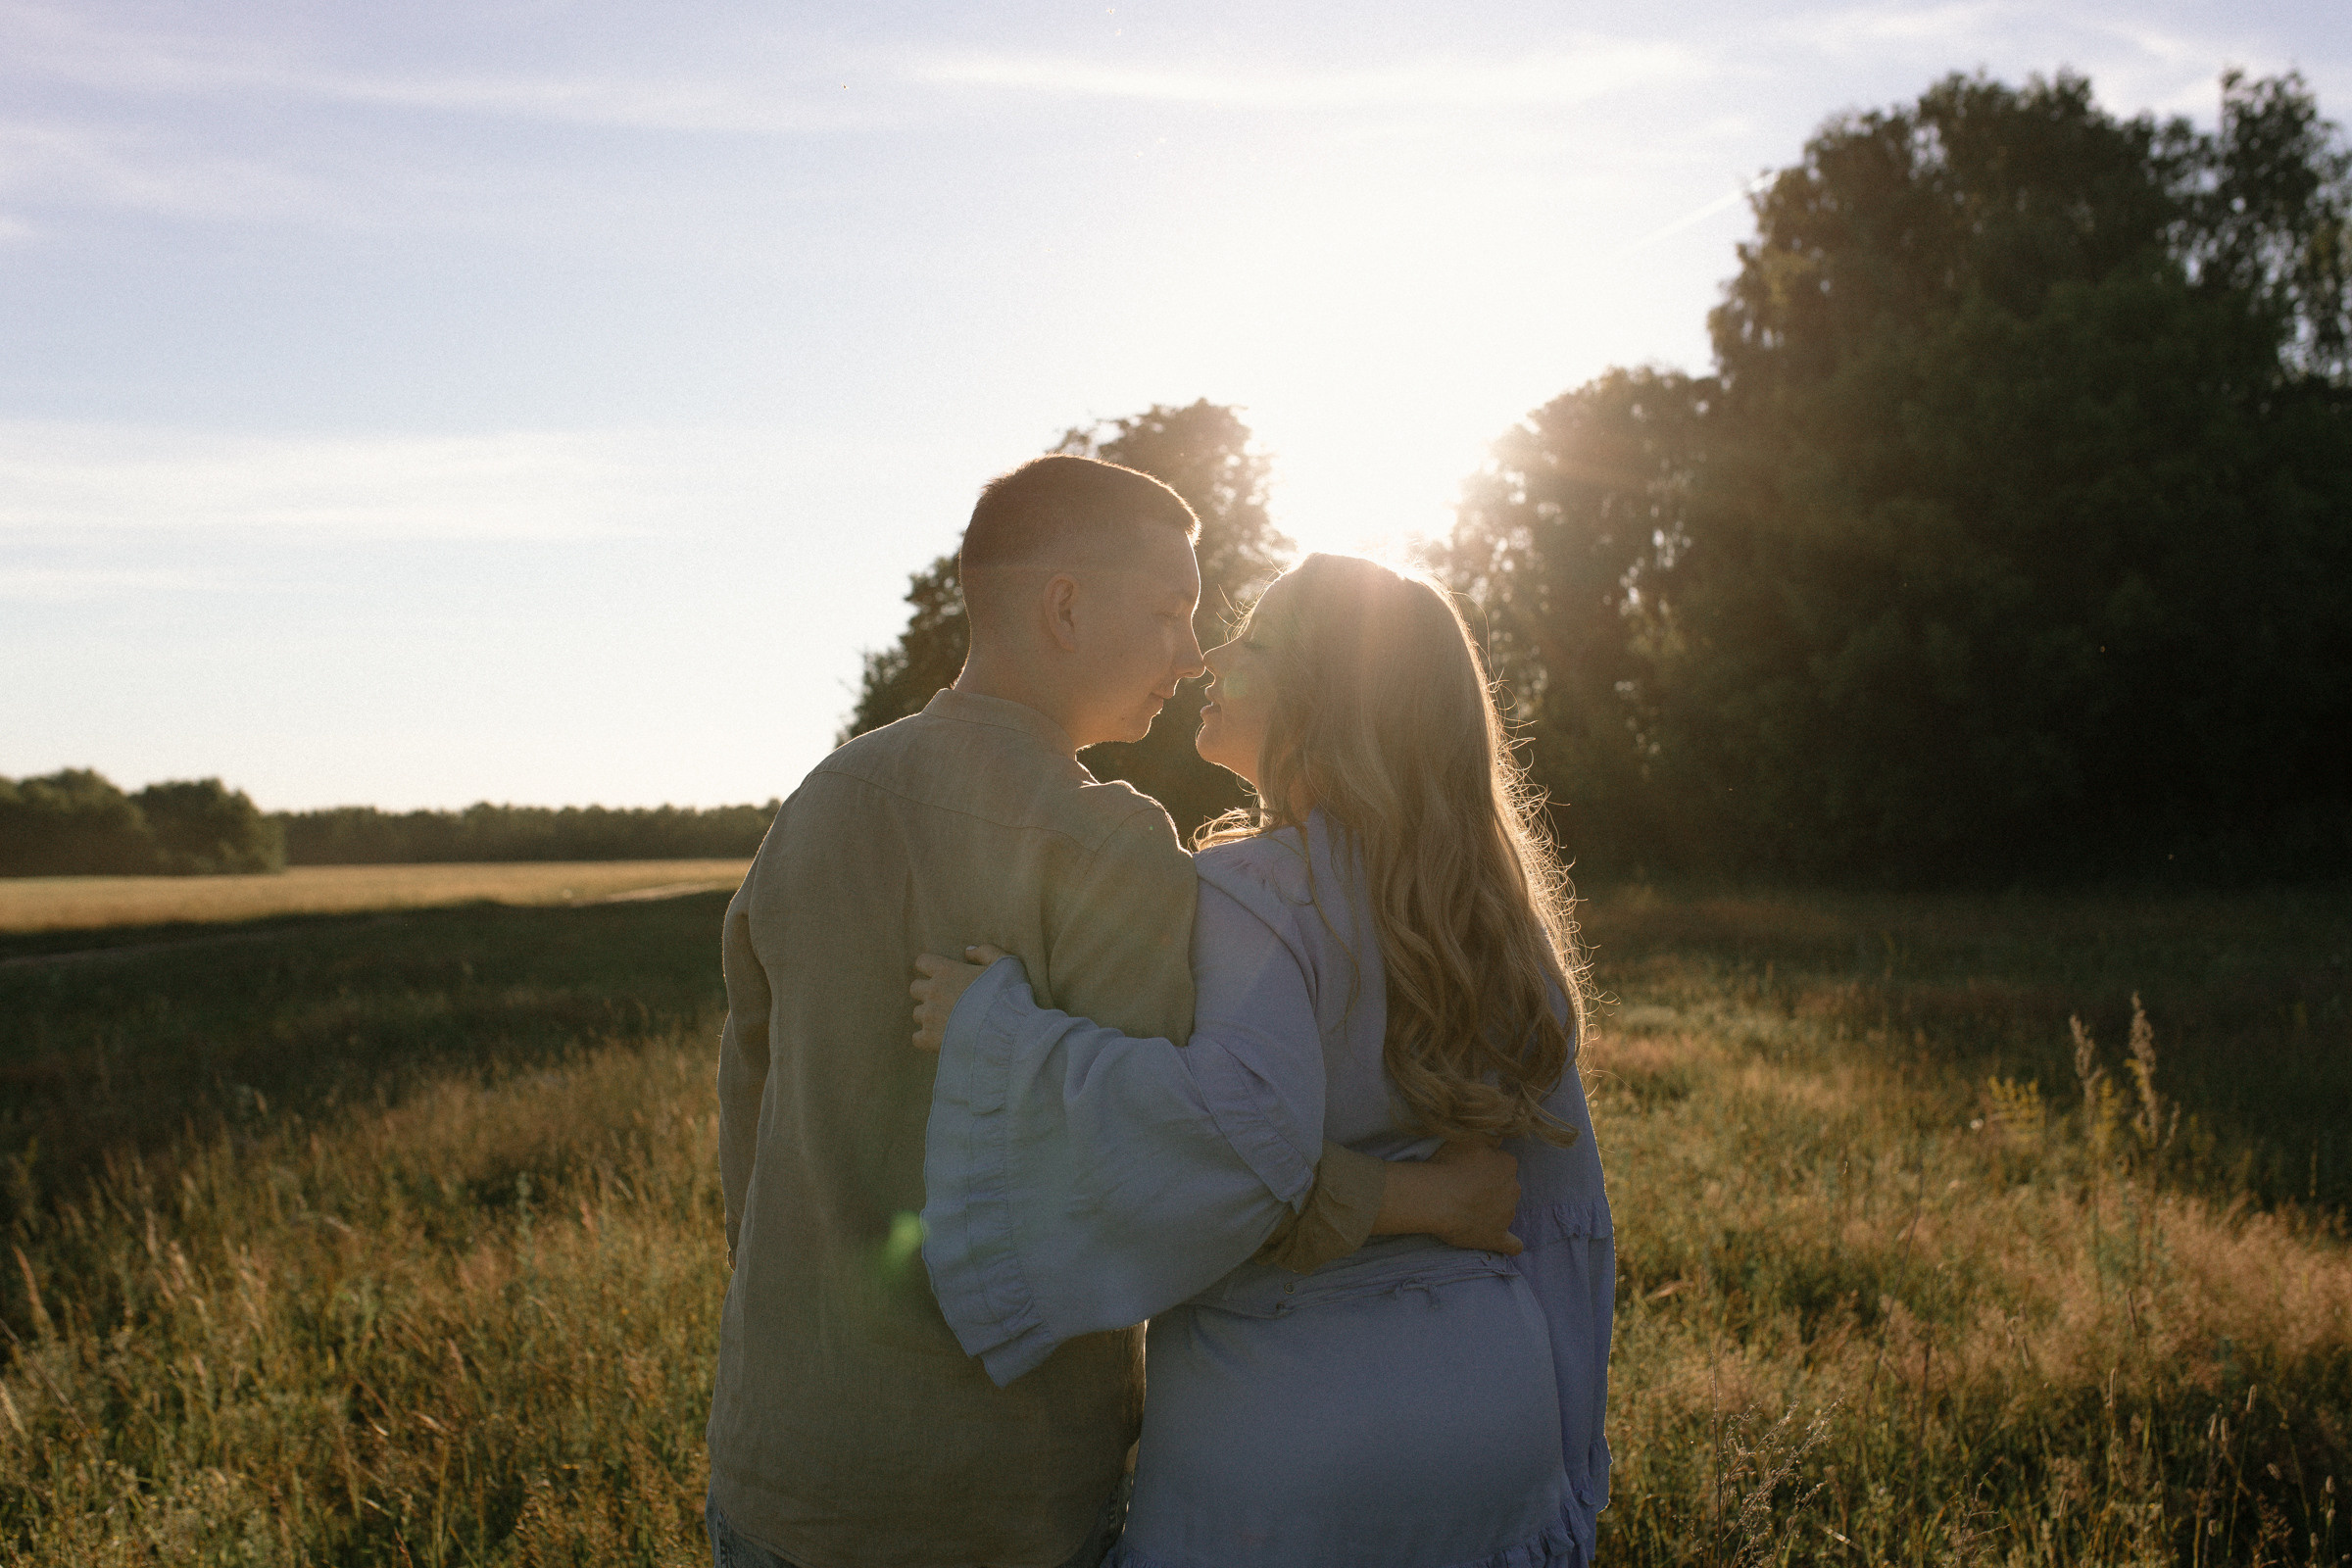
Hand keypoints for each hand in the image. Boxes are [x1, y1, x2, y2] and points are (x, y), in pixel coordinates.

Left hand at [910, 944, 1007, 1051]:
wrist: (1009, 1032)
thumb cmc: (1009, 996)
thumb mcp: (1006, 964)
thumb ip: (986, 952)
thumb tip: (967, 951)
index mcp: (946, 971)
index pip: (922, 962)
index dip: (931, 967)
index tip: (943, 975)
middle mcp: (933, 992)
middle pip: (915, 988)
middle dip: (928, 992)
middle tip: (947, 1000)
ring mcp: (930, 1016)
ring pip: (918, 1013)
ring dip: (930, 1016)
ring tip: (950, 1021)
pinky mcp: (930, 1039)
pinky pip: (917, 1038)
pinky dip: (927, 1038)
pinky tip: (943, 1039)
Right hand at [1423, 1138, 1523, 1255]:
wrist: (1437, 1198)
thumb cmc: (1448, 1165)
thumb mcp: (1468, 1138)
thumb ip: (1488, 1136)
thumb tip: (1499, 1137)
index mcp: (1508, 1164)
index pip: (1501, 1163)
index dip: (1485, 1166)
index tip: (1468, 1169)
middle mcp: (1513, 1188)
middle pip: (1505, 1186)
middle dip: (1491, 1187)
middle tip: (1465, 1188)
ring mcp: (1507, 1215)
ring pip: (1504, 1210)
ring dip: (1492, 1210)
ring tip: (1466, 1210)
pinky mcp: (1497, 1237)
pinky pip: (1512, 1244)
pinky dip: (1511, 1244)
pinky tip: (1510, 1246)